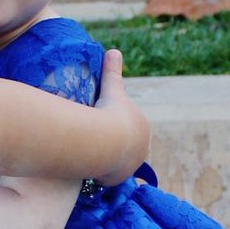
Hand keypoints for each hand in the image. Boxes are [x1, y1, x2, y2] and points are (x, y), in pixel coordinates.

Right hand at [93, 49, 150, 185]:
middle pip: (122, 146)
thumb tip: (113, 51)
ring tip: (86, 154)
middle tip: (90, 140)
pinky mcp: (119, 177)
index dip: (111, 126)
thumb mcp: (111, 89)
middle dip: (109, 145)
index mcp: (142, 128)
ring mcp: (131, 164)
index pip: (126, 128)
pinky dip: (98, 172)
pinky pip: (107, 176)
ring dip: (104, 160)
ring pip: (114, 162)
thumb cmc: (109, 112)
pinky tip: (86, 167)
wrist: (106, 139)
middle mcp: (142, 148)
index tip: (97, 125)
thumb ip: (112, 71)